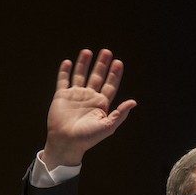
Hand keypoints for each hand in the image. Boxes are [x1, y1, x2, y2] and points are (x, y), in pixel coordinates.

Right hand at [40, 48, 135, 167]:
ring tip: (87, 51)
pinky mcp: (61, 96)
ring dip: (84, 63)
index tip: (118, 62)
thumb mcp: (107, 126)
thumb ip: (120, 114)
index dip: (115, 74)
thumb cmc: (88, 138)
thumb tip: (133, 102)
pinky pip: (63, 80)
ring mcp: (75, 95)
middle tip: (106, 52)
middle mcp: (89, 97)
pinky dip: (64, 71)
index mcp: (101, 104)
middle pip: (97, 76)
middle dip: (102, 64)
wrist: (67, 142)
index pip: (110, 85)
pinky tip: (68, 62)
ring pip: (80, 75)